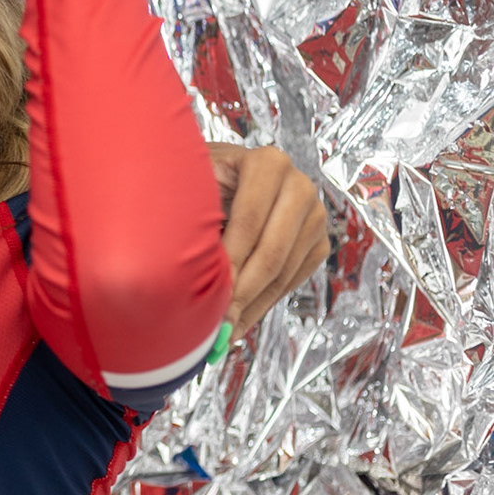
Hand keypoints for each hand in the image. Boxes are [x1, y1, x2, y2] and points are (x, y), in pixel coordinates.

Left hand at [209, 143, 330, 339]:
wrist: (223, 171)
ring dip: (251, 305)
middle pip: (272, 251)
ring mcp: (314, 216)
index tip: (209, 293)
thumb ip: (191, 210)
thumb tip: (177, 263)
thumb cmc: (200, 175)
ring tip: (223, 331)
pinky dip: (262, 304)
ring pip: (283, 272)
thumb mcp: (192, 178)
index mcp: (268, 163)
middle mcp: (299, 186)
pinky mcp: (316, 243)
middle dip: (241, 291)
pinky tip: (238, 322)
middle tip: (217, 324)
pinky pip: (291, 281)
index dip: (230, 261)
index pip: (249, 221)